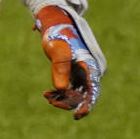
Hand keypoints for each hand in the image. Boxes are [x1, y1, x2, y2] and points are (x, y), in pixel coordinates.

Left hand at [35, 5, 101, 119]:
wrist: (54, 23)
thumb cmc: (57, 34)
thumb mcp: (57, 50)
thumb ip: (59, 68)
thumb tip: (60, 89)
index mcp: (89, 64)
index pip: (92, 90)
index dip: (86, 105)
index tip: (76, 115)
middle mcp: (89, 71)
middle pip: (83, 96)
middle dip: (67, 102)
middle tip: (51, 101)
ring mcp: (82, 73)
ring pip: (76, 95)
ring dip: (62, 99)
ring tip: (47, 96)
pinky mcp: (74, 73)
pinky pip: (70, 90)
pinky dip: (59, 94)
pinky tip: (48, 94)